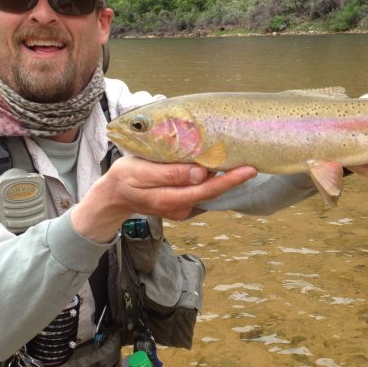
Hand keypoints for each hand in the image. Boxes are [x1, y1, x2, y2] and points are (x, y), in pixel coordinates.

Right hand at [71, 156, 256, 242]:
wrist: (113, 197)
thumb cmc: (124, 179)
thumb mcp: (140, 172)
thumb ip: (169, 174)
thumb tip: (200, 173)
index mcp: (171, 200)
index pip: (207, 190)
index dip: (229, 180)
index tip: (249, 169)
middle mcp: (181, 207)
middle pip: (213, 192)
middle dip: (234, 179)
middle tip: (254, 161)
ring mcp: (183, 208)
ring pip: (208, 192)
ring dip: (224, 178)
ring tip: (241, 159)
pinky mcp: (183, 203)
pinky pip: (201, 191)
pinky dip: (212, 180)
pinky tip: (220, 166)